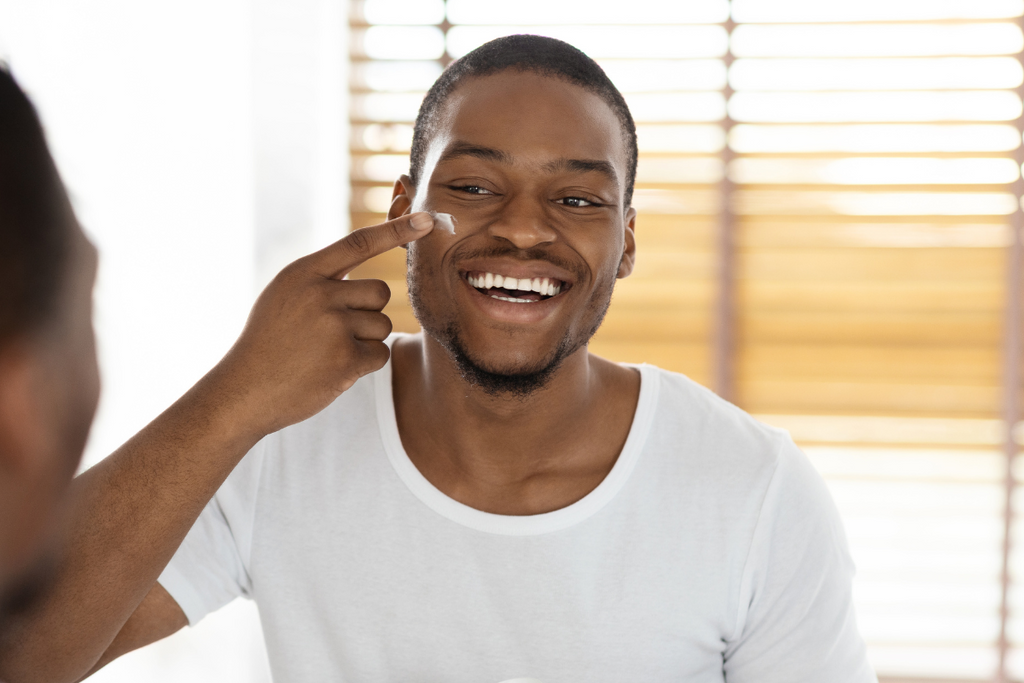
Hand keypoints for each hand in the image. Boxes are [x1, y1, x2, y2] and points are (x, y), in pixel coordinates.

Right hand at [204, 212, 433, 439]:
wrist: (244, 390)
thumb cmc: (269, 342)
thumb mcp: (285, 295)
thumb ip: (322, 279)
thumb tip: (368, 267)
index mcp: (304, 273)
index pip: (358, 243)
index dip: (395, 230)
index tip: (427, 220)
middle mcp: (320, 294)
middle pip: (380, 292)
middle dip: (368, 312)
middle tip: (335, 331)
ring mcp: (334, 326)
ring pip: (382, 325)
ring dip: (365, 340)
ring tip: (327, 351)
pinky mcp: (346, 359)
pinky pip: (380, 354)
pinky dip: (364, 364)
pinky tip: (334, 369)